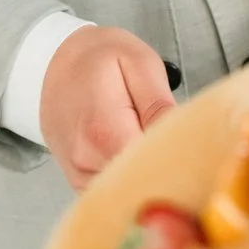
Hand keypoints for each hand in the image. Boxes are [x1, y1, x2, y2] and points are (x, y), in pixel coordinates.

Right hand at [40, 26, 175, 188]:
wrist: (55, 64)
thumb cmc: (100, 59)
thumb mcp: (138, 63)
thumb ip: (158, 104)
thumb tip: (181, 138)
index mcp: (104, 131)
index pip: (152, 165)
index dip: (177, 159)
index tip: (193, 145)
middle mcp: (86, 161)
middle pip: (140, 181)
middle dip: (164, 167)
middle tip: (178, 141)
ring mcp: (79, 174)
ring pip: (127, 188)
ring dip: (146, 173)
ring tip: (153, 142)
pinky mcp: (78, 180)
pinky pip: (112, 189)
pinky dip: (128, 178)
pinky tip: (136, 154)